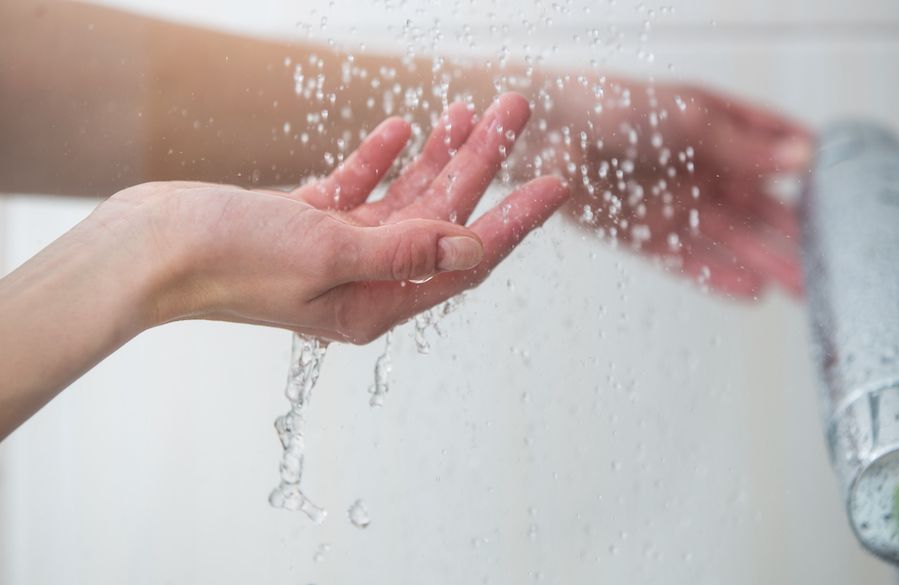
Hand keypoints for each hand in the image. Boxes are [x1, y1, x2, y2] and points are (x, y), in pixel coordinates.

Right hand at [104, 93, 566, 342]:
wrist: (147, 250)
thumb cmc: (229, 260)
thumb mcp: (327, 254)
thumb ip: (404, 250)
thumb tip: (472, 248)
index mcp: (376, 302)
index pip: (466, 260)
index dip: (514, 220)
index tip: (555, 184)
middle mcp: (364, 280)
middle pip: (442, 218)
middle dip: (482, 164)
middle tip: (515, 110)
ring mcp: (335, 251)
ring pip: (405, 197)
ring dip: (439, 153)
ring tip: (472, 108)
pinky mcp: (305, 223)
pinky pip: (358, 189)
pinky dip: (380, 159)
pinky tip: (402, 129)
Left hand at [535, 79, 811, 298]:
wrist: (546, 130)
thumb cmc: (613, 104)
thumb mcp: (688, 118)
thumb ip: (744, 145)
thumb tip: (805, 159)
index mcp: (717, 130)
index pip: (776, 150)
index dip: (811, 172)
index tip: (851, 197)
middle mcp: (701, 169)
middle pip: (759, 207)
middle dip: (796, 234)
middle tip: (835, 263)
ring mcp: (674, 204)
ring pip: (731, 240)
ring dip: (767, 262)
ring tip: (805, 288)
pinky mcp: (644, 234)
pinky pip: (688, 260)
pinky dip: (719, 275)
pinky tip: (753, 292)